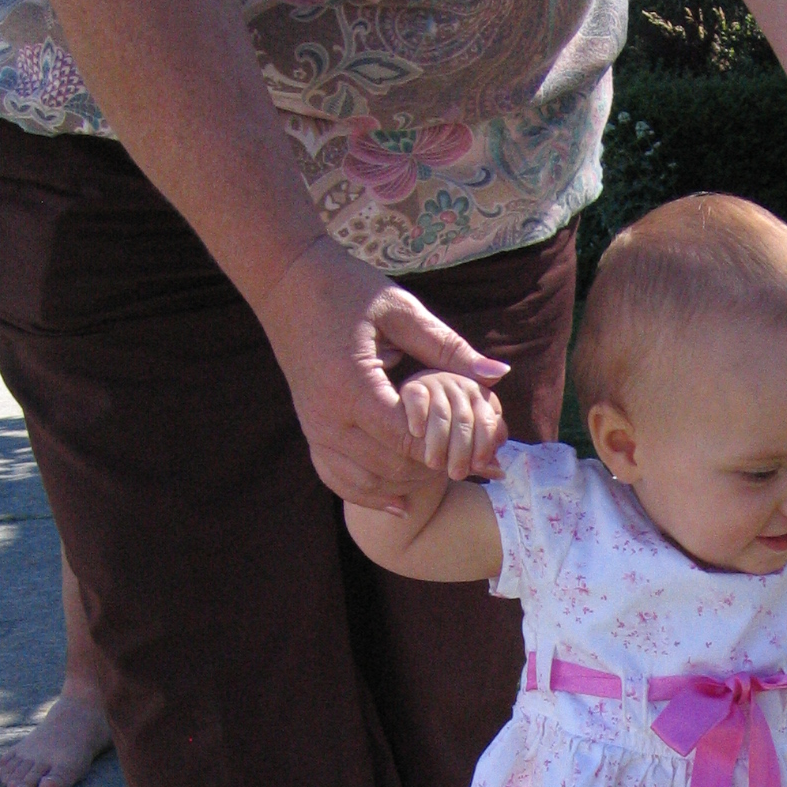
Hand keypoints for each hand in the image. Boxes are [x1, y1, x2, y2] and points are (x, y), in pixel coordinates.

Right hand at [255, 237, 510, 512]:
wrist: (286, 283)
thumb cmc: (347, 290)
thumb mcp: (401, 312)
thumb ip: (448, 347)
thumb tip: (500, 374)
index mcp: (352, 385)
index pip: (409, 439)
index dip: (446, 445)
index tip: (475, 438)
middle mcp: (328, 417)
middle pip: (393, 468)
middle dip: (434, 466)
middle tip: (469, 456)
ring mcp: (315, 430)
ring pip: (369, 483)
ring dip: (410, 483)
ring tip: (442, 467)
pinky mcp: (311, 434)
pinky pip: (340, 480)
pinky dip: (372, 495)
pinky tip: (403, 503)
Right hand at [400, 371, 507, 481]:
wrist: (416, 419)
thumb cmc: (448, 437)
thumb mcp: (467, 448)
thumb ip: (481, 460)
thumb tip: (500, 473)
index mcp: (482, 399)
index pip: (488, 422)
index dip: (484, 446)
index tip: (478, 467)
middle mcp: (463, 387)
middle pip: (465, 420)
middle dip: (461, 451)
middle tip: (456, 474)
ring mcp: (438, 384)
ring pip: (441, 413)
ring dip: (438, 441)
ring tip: (435, 464)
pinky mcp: (414, 386)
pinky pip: (419, 398)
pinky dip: (419, 417)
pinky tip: (418, 433)